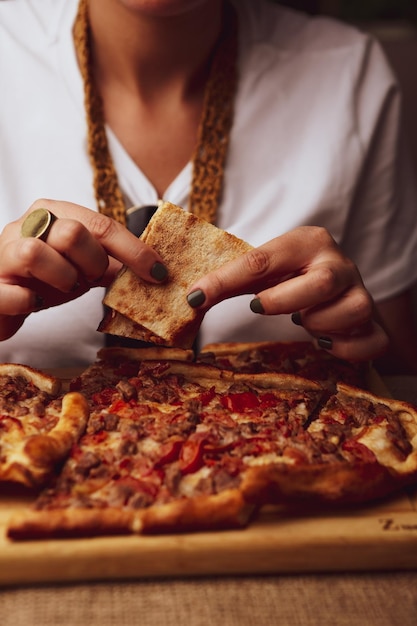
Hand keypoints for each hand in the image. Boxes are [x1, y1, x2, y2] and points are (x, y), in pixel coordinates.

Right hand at [0, 199, 166, 339]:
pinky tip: (35, 302)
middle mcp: (26, 225)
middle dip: (93, 263)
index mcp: (53, 213)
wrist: (3, 300)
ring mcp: (3, 252)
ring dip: (62, 278)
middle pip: (72, 233)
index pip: (102, 225)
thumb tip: (154, 271)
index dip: (134, 251)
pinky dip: (30, 301)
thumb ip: (112, 264)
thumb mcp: (82, 267)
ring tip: (63, 287)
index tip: (159, 273)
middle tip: (90, 279)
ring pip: (35, 252)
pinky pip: (14, 292)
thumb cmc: (44, 279)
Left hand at [187, 226, 388, 361]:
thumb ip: (228, 282)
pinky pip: (371, 340)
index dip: (225, 281)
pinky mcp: (374, 323)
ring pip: (352, 311)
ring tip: (303, 322)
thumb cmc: (290, 279)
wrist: (335, 289)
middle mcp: (340, 263)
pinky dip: (345, 349)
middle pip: (321, 283)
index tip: (195, 298)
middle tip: (263, 307)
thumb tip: (191, 300)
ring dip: (319, 325)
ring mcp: (361, 292)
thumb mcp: (261, 274)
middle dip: (285, 303)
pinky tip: (325, 342)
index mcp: (308, 241)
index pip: (262, 260)